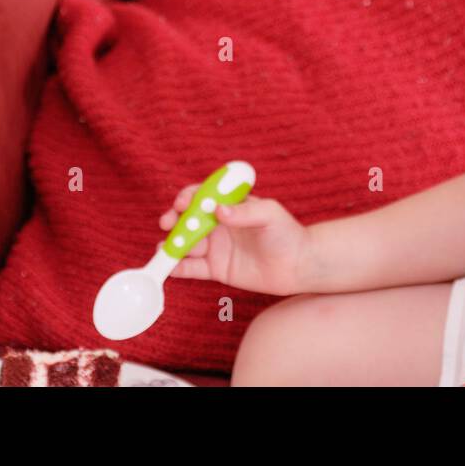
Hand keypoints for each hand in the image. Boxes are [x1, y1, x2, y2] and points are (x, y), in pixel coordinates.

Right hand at [158, 187, 310, 296]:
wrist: (298, 265)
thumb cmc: (286, 233)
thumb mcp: (270, 215)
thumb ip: (245, 212)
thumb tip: (218, 209)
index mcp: (230, 206)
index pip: (202, 196)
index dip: (188, 197)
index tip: (182, 203)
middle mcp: (218, 225)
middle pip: (187, 219)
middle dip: (173, 219)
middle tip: (167, 223)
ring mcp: (215, 247)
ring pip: (186, 243)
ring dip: (172, 244)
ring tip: (166, 248)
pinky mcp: (216, 269)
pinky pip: (192, 268)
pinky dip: (178, 268)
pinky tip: (169, 268)